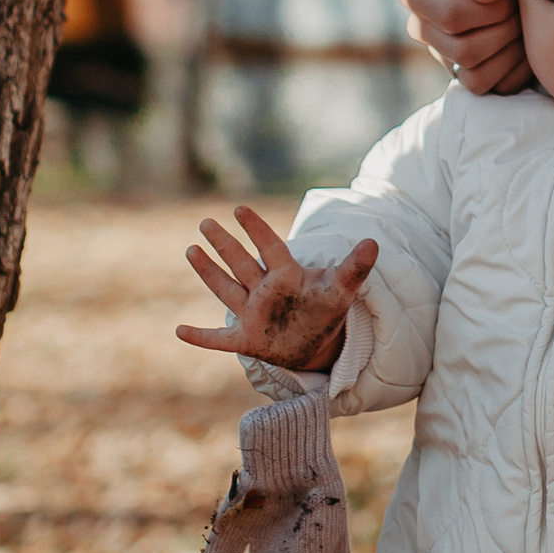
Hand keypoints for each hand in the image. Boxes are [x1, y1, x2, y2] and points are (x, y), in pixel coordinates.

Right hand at [178, 207, 378, 371]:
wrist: (314, 343)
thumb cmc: (324, 311)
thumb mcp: (342, 291)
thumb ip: (355, 268)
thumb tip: (374, 242)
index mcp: (286, 275)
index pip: (270, 248)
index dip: (257, 230)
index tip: (240, 209)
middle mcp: (263, 290)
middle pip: (242, 263)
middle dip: (225, 245)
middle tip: (207, 222)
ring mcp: (252, 314)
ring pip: (226, 290)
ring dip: (209, 273)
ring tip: (191, 250)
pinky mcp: (246, 339)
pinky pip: (218, 339)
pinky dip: (201, 337)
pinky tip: (179, 331)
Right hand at [403, 0, 529, 96]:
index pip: (453, 17)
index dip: (491, 8)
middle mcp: (420, 28)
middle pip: (465, 51)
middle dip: (505, 28)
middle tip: (521, 4)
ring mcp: (442, 54)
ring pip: (476, 77)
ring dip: (512, 50)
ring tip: (523, 20)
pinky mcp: (465, 72)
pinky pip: (493, 88)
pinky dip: (518, 68)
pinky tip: (526, 39)